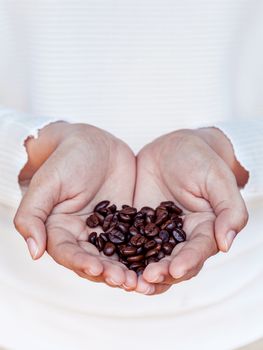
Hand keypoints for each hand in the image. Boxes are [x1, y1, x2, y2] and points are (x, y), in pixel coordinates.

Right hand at [14, 122, 136, 289]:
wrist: (94, 142)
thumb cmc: (66, 158)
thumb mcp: (47, 183)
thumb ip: (33, 215)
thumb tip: (34, 252)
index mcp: (60, 229)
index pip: (68, 253)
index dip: (81, 263)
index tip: (97, 269)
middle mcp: (83, 235)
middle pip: (94, 261)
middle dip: (110, 273)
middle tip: (127, 281)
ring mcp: (106, 230)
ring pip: (116, 257)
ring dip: (128, 270)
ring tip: (143, 280)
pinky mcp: (126, 223)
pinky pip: (135, 241)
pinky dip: (145, 253)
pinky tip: (158, 261)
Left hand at [133, 128, 248, 294]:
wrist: (173, 147)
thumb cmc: (200, 159)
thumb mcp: (217, 179)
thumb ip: (229, 210)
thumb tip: (226, 243)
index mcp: (204, 229)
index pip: (197, 251)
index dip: (187, 261)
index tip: (175, 270)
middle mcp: (181, 237)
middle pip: (173, 262)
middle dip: (160, 273)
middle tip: (145, 280)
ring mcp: (158, 233)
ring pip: (150, 259)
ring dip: (139, 273)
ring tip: (127, 282)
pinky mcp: (138, 225)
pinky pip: (129, 243)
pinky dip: (121, 256)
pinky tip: (110, 263)